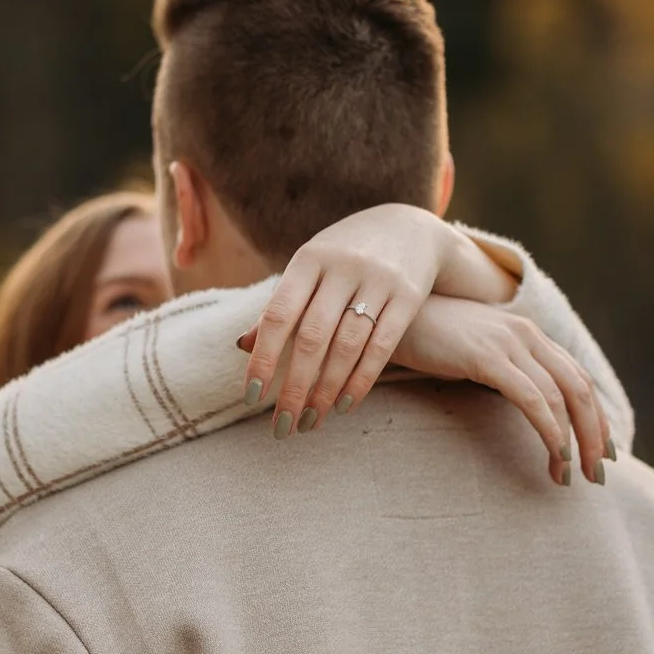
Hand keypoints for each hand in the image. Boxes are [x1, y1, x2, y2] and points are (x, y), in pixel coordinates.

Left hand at [240, 204, 442, 435]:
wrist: (411, 227)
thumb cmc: (345, 256)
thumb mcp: (311, 268)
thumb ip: (283, 304)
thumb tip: (242, 345)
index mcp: (309, 258)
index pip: (278, 314)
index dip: (263, 357)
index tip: (252, 397)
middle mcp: (342, 266)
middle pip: (311, 337)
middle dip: (294, 387)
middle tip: (282, 427)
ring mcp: (378, 279)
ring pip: (346, 346)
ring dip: (326, 391)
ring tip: (311, 421)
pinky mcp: (409, 295)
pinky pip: (381, 346)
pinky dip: (361, 380)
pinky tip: (344, 406)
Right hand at [394, 296, 613, 484]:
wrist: (389, 317)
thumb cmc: (428, 340)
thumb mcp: (476, 352)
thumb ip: (502, 368)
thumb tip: (521, 404)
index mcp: (528, 333)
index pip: (577, 376)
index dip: (596, 415)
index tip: (602, 451)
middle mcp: (526, 334)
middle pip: (579, 388)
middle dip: (594, 434)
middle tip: (597, 473)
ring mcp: (508, 343)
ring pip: (561, 396)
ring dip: (574, 441)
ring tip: (571, 475)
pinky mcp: (487, 357)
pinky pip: (532, 399)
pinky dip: (550, 430)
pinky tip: (554, 454)